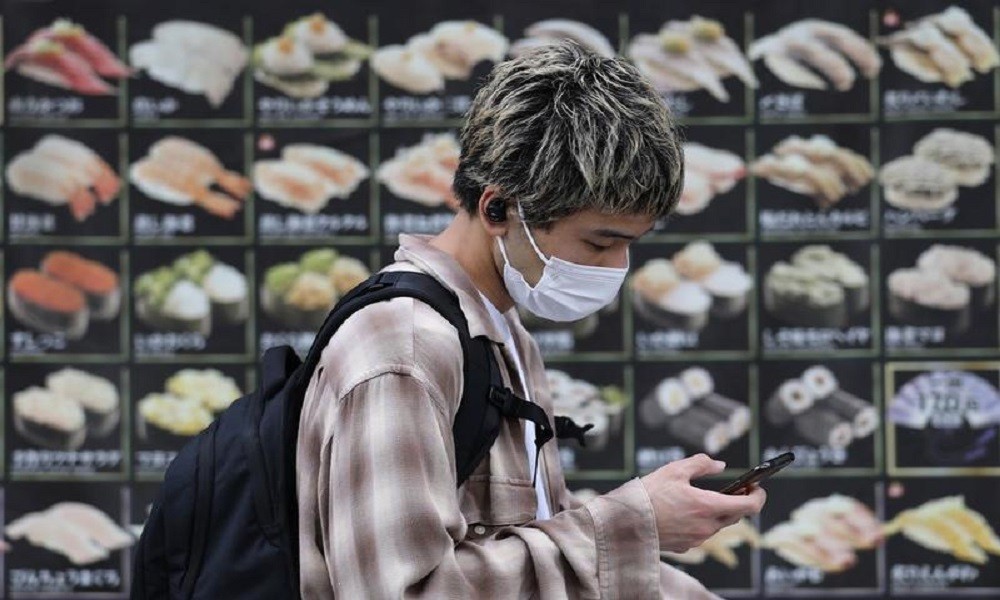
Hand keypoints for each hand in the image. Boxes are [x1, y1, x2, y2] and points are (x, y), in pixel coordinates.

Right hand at [640, 453, 766, 552]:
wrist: (625, 522)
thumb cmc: (648, 495)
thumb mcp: (675, 469)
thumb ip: (701, 464)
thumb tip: (719, 465)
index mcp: (708, 506)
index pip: (749, 506)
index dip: (758, 496)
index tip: (757, 487)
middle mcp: (707, 526)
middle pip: (735, 516)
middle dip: (738, 501)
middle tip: (735, 488)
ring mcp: (697, 539)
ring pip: (718, 525)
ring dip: (718, 512)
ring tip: (706, 498)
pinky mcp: (685, 546)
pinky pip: (702, 533)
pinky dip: (701, 521)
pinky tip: (686, 511)